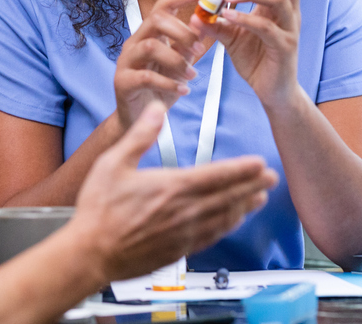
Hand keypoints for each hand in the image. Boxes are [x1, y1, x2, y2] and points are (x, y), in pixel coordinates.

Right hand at [71, 102, 277, 281]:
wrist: (89, 253)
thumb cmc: (98, 211)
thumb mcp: (114, 162)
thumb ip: (141, 135)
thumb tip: (157, 109)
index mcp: (172, 187)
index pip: (217, 175)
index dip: (242, 169)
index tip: (260, 163)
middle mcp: (184, 211)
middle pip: (228, 196)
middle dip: (252, 186)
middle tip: (272, 178)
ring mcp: (183, 233)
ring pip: (223, 218)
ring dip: (244, 206)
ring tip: (260, 198)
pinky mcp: (178, 250)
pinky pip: (211, 237)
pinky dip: (227, 227)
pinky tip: (233, 222)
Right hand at [114, 0, 208, 128]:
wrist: (140, 119)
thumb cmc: (161, 88)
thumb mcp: (180, 63)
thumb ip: (189, 44)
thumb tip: (206, 22)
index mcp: (149, 33)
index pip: (163, 4)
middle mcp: (135, 42)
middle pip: (156, 20)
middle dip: (182, 31)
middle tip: (199, 48)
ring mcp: (126, 61)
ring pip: (150, 47)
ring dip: (177, 60)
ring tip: (192, 75)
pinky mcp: (122, 82)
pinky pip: (146, 77)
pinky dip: (169, 83)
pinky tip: (183, 91)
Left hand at [193, 0, 300, 109]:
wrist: (273, 93)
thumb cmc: (257, 60)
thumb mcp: (233, 37)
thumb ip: (218, 21)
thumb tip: (196, 10)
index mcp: (280, 5)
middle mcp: (290, 13)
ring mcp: (290, 30)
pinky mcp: (285, 48)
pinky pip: (267, 28)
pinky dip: (245, 18)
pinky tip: (227, 17)